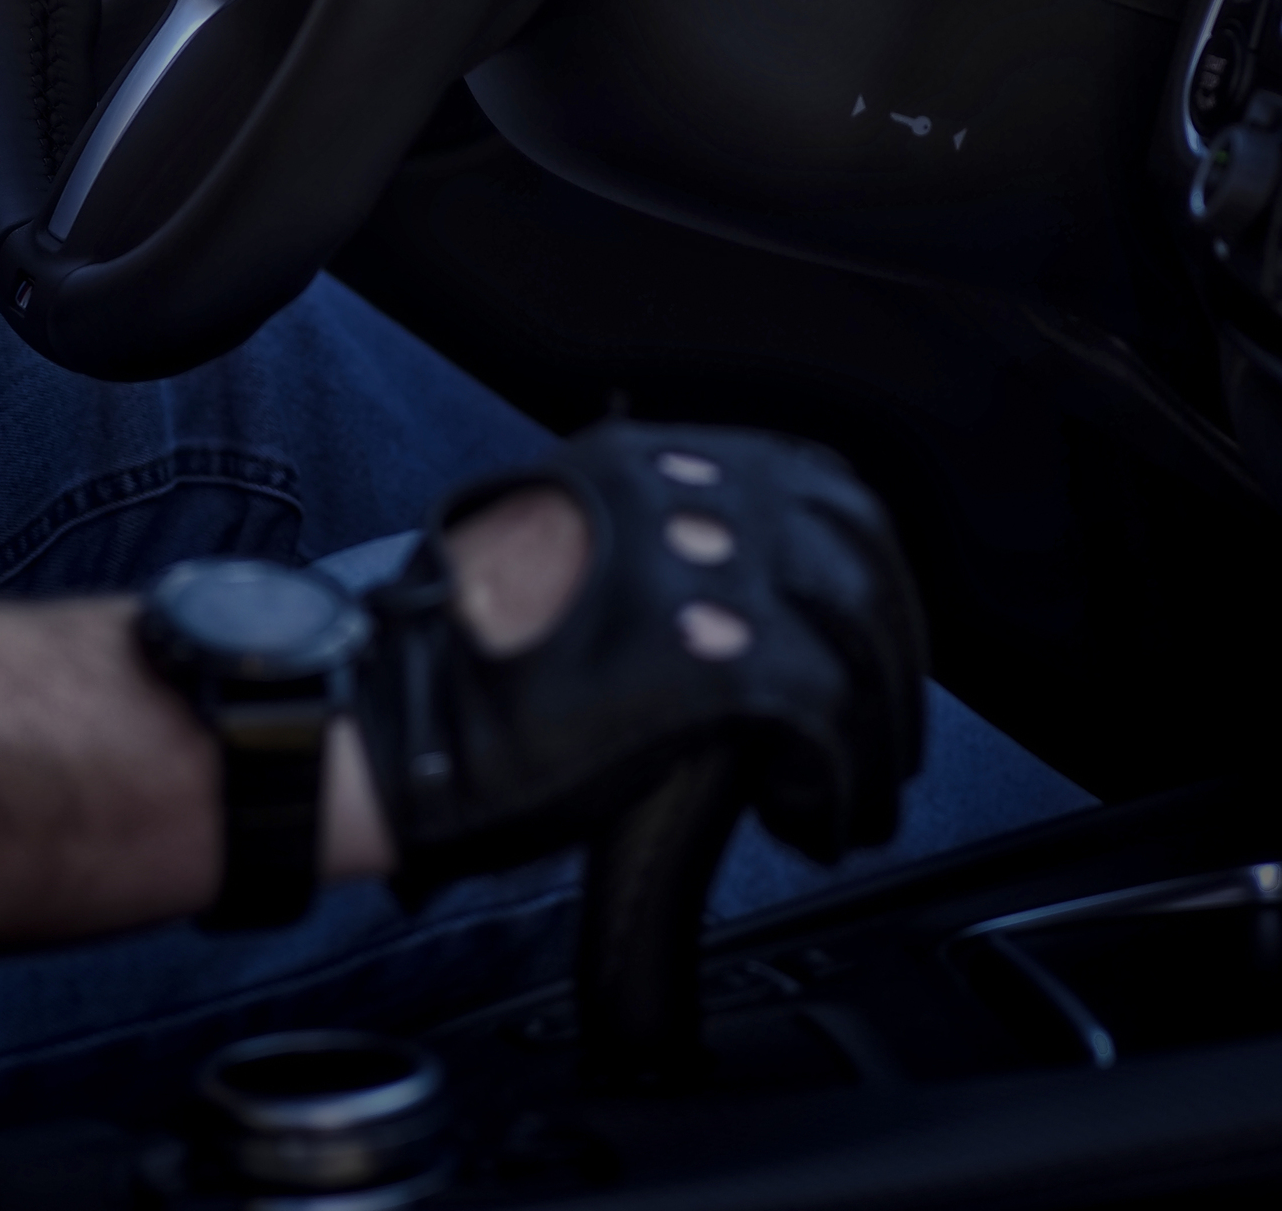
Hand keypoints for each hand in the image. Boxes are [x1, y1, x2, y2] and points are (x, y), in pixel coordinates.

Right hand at [354, 420, 927, 899]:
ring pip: (859, 634)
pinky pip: (825, 721)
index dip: (863, 560)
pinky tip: (809, 817)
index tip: (877, 620)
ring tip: (859, 794)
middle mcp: (686, 496)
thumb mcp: (552, 543)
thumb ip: (646, 542)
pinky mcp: (710, 664)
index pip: (810, 479)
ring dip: (879, 725)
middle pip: (855, 549)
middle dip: (895, 647)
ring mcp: (704, 574)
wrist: (386, 715)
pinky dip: (835, 782)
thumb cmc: (446, 654)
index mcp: (645, 462)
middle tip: (890, 724)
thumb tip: (730, 586)